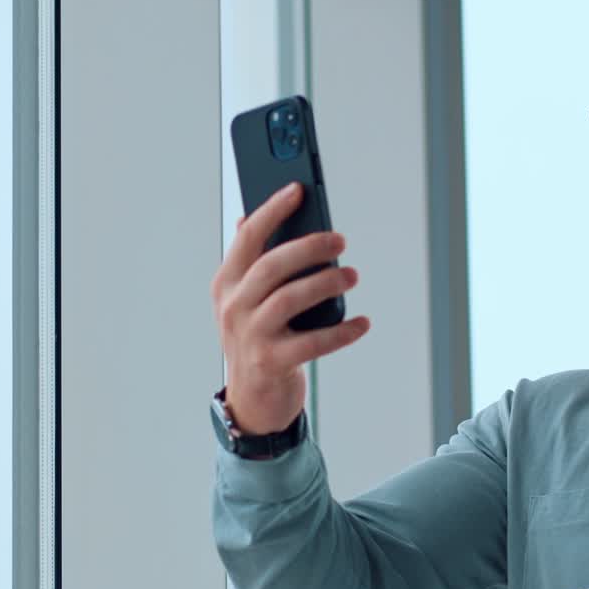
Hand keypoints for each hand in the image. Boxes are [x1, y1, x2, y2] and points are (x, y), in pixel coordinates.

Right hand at [209, 181, 369, 433]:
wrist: (253, 399)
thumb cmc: (259, 337)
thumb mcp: (248, 299)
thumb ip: (253, 260)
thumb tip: (253, 214)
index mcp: (226, 283)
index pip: (247, 238)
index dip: (272, 210)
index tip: (298, 189)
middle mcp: (233, 307)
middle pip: (271, 265)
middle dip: (308, 247)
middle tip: (340, 241)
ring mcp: (250, 336)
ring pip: (289, 299)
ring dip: (326, 284)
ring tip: (352, 276)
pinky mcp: (271, 363)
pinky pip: (312, 342)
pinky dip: (342, 332)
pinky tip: (362, 323)